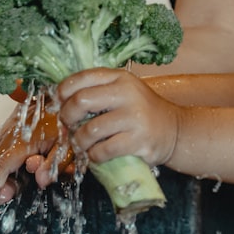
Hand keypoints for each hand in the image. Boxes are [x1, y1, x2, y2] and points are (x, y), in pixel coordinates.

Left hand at [57, 68, 179, 168]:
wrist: (174, 130)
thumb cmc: (141, 112)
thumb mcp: (123, 92)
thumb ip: (97, 92)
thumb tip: (60, 103)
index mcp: (120, 78)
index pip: (81, 78)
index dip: (63, 91)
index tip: (60, 103)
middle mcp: (127, 93)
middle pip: (80, 101)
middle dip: (67, 117)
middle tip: (69, 126)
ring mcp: (134, 117)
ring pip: (90, 130)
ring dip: (80, 141)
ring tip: (83, 144)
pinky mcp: (138, 140)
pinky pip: (103, 150)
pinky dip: (94, 156)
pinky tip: (97, 154)